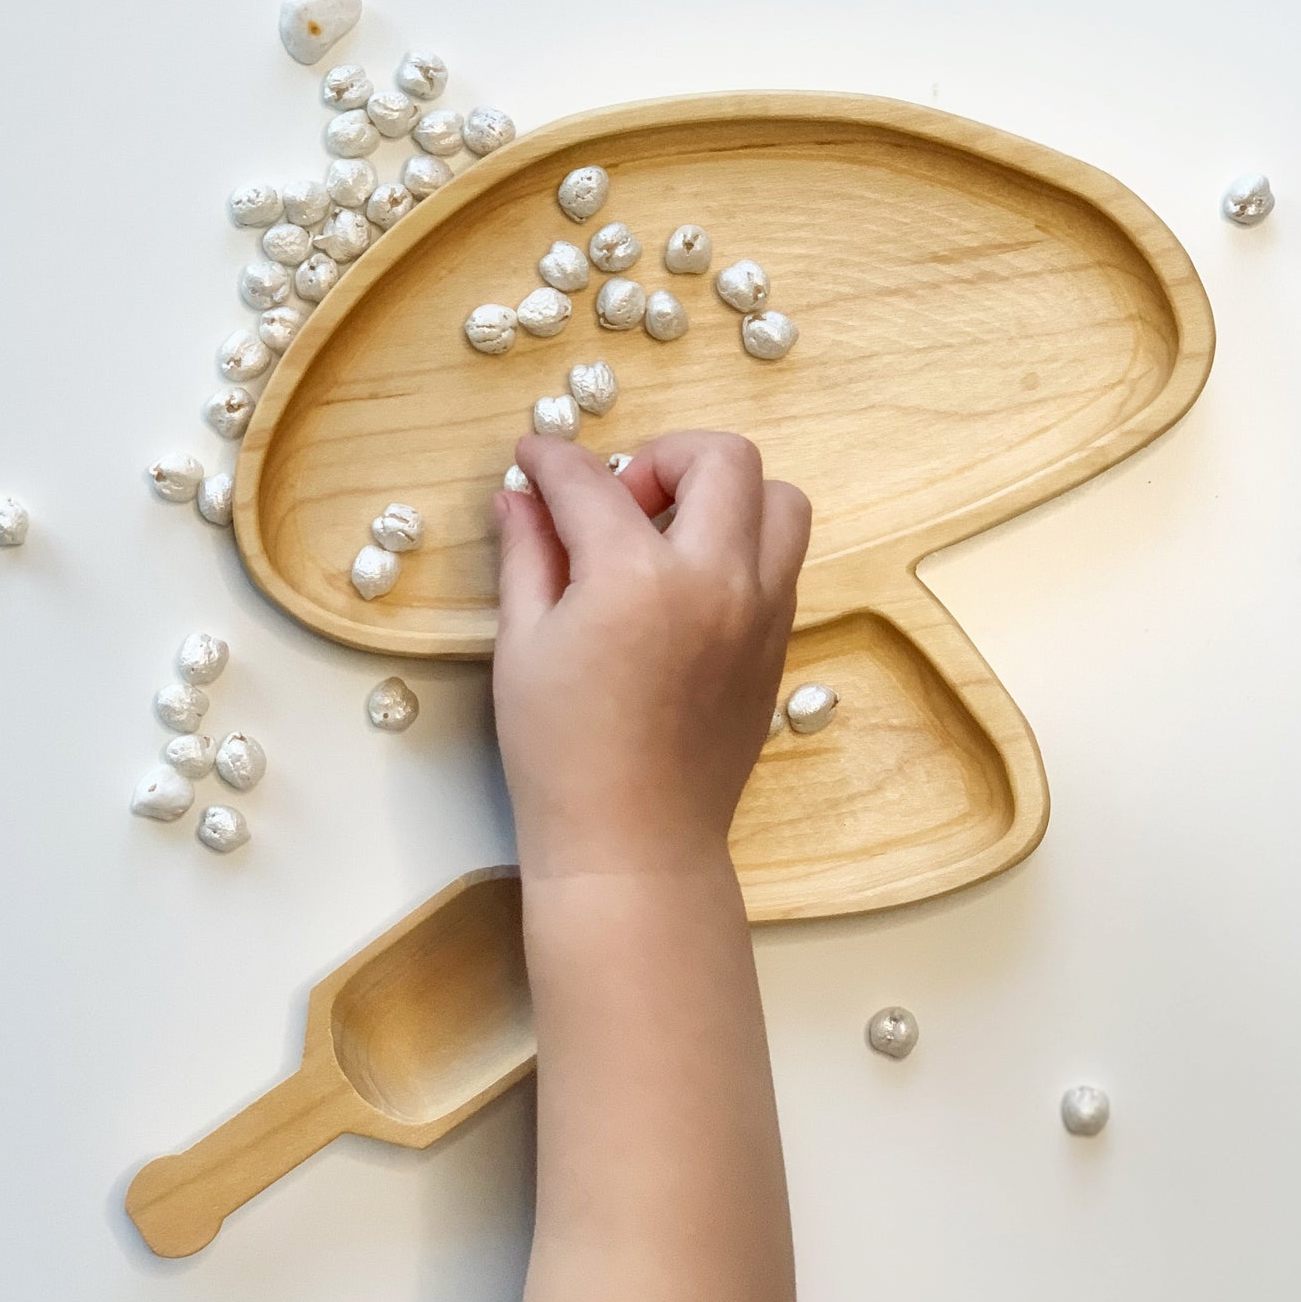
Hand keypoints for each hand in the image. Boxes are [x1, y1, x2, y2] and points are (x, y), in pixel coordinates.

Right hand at [492, 430, 811, 877]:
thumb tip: (518, 496)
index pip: (591, 481)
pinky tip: (684, 584)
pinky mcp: (780, 643)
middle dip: (662, 456)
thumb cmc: (560, 753)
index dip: (550, 459)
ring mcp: (761, 611)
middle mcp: (716, 580)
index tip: (532, 457)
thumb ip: (527, 554)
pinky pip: (782, 558)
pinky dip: (740, 543)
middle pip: (722, 458)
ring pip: (780, 500)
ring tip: (667, 536)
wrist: (635, 844)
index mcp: (637, 576)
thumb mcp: (522, 644)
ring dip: (724, 494)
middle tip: (617, 503)